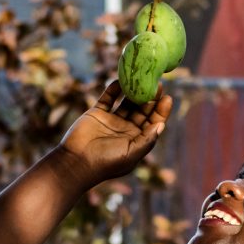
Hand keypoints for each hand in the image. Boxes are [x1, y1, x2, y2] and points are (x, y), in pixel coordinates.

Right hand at [58, 80, 173, 185]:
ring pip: (127, 102)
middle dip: (151, 98)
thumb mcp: (131, 154)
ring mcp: (112, 120)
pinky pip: (108, 98)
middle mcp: (126, 129)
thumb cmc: (106, 163)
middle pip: (142, 111)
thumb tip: (161, 125)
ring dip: (135, 92)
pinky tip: (121, 80)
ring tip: (143, 79)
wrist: (76, 162)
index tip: (167, 98)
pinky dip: (114, 89)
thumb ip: (146, 140)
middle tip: (158, 84)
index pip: (153, 123)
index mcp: (137, 140)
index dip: (161, 111)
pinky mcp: (97, 113)